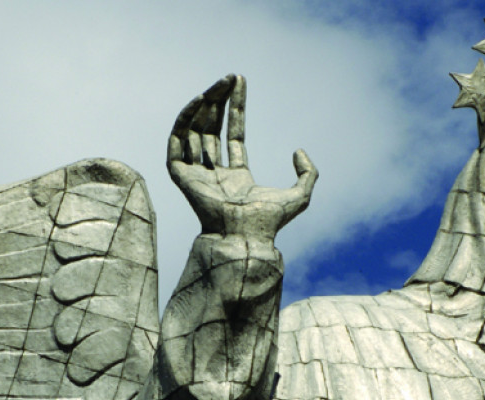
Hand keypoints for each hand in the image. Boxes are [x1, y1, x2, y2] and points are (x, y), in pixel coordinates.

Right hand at [168, 74, 317, 238]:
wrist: (245, 236)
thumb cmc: (270, 222)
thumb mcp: (300, 195)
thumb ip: (308, 173)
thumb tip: (298, 150)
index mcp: (237, 177)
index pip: (233, 134)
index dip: (236, 108)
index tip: (239, 82)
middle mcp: (214, 174)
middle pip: (212, 128)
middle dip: (219, 102)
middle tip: (228, 79)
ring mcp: (196, 174)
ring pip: (195, 132)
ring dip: (204, 106)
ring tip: (216, 85)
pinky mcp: (181, 176)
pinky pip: (176, 143)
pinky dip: (183, 121)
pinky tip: (198, 102)